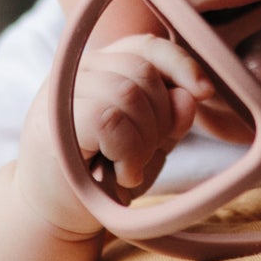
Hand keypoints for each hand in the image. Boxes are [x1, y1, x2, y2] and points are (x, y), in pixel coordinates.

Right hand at [14, 34, 214, 235]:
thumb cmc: (104, 176)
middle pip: (143, 72)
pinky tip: (121, 173)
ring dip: (143, 141)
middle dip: (160, 118)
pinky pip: (110, 120)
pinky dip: (127, 152)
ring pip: (129, 94)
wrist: (58, 214)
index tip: (205, 92)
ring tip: (130, 167)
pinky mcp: (55, 120)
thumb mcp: (149, 143)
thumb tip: (193, 94)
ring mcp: (63, 92)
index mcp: (103, 66)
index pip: (147, 46)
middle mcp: (79, 69)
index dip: (181, 64)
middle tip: (144, 154)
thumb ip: (171, 117)